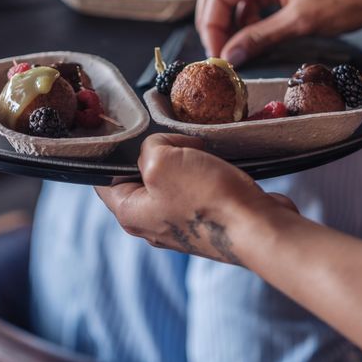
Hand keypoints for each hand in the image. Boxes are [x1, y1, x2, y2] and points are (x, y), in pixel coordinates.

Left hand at [95, 134, 297, 263]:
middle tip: (175, 139)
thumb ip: (150, 147)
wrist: (258, 228)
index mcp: (130, 214)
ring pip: (173, 181)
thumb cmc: (208, 198)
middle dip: (157, 153)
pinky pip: (199, 189)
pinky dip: (207, 173)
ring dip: (186, 162)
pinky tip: (217, 164)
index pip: (103, 181)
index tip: (131, 133)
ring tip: (200, 151)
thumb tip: (164, 146)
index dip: (113, 153)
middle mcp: (152, 224)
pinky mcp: (208, 222)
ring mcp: (182, 225)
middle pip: (141, 178)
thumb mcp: (162, 159)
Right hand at [197, 0, 361, 64]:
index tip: (218, 57)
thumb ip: (261, 38)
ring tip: (237, 49)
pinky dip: (249, 19)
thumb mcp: (301, 22)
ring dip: (231, 21)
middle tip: (220, 52)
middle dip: (213, 21)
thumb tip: (229, 56)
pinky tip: (256, 38)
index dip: (212, 27)